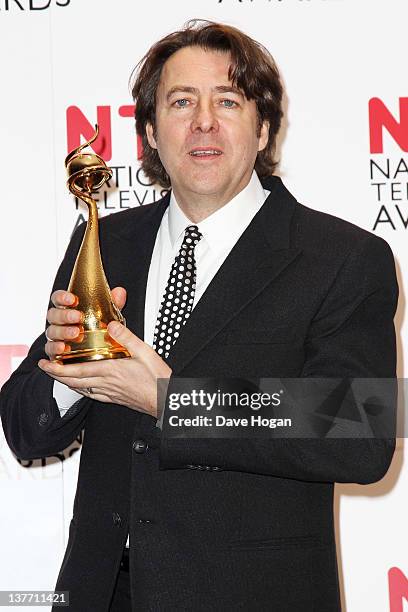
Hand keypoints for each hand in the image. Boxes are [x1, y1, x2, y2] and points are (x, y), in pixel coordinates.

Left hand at [38, 321, 171, 417]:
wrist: (166, 400)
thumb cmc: (158, 379)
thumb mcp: (144, 351)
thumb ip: (126, 337)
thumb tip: (111, 324)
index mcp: (111, 371)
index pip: (77, 371)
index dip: (58, 368)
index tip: (46, 363)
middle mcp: (106, 384)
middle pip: (73, 381)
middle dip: (56, 375)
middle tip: (45, 367)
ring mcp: (109, 393)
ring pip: (80, 389)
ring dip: (66, 382)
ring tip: (58, 374)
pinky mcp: (114, 398)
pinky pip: (91, 395)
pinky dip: (81, 389)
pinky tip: (81, 386)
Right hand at [44, 287, 125, 360]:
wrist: (102, 353)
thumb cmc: (101, 329)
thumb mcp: (110, 316)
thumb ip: (113, 304)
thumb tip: (120, 292)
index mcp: (68, 309)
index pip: (58, 299)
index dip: (62, 297)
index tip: (72, 299)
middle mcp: (59, 322)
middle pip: (53, 315)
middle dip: (64, 315)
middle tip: (78, 317)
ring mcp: (56, 337)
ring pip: (51, 331)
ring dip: (62, 331)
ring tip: (76, 333)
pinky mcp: (55, 352)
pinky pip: (50, 349)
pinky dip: (54, 348)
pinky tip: (63, 348)